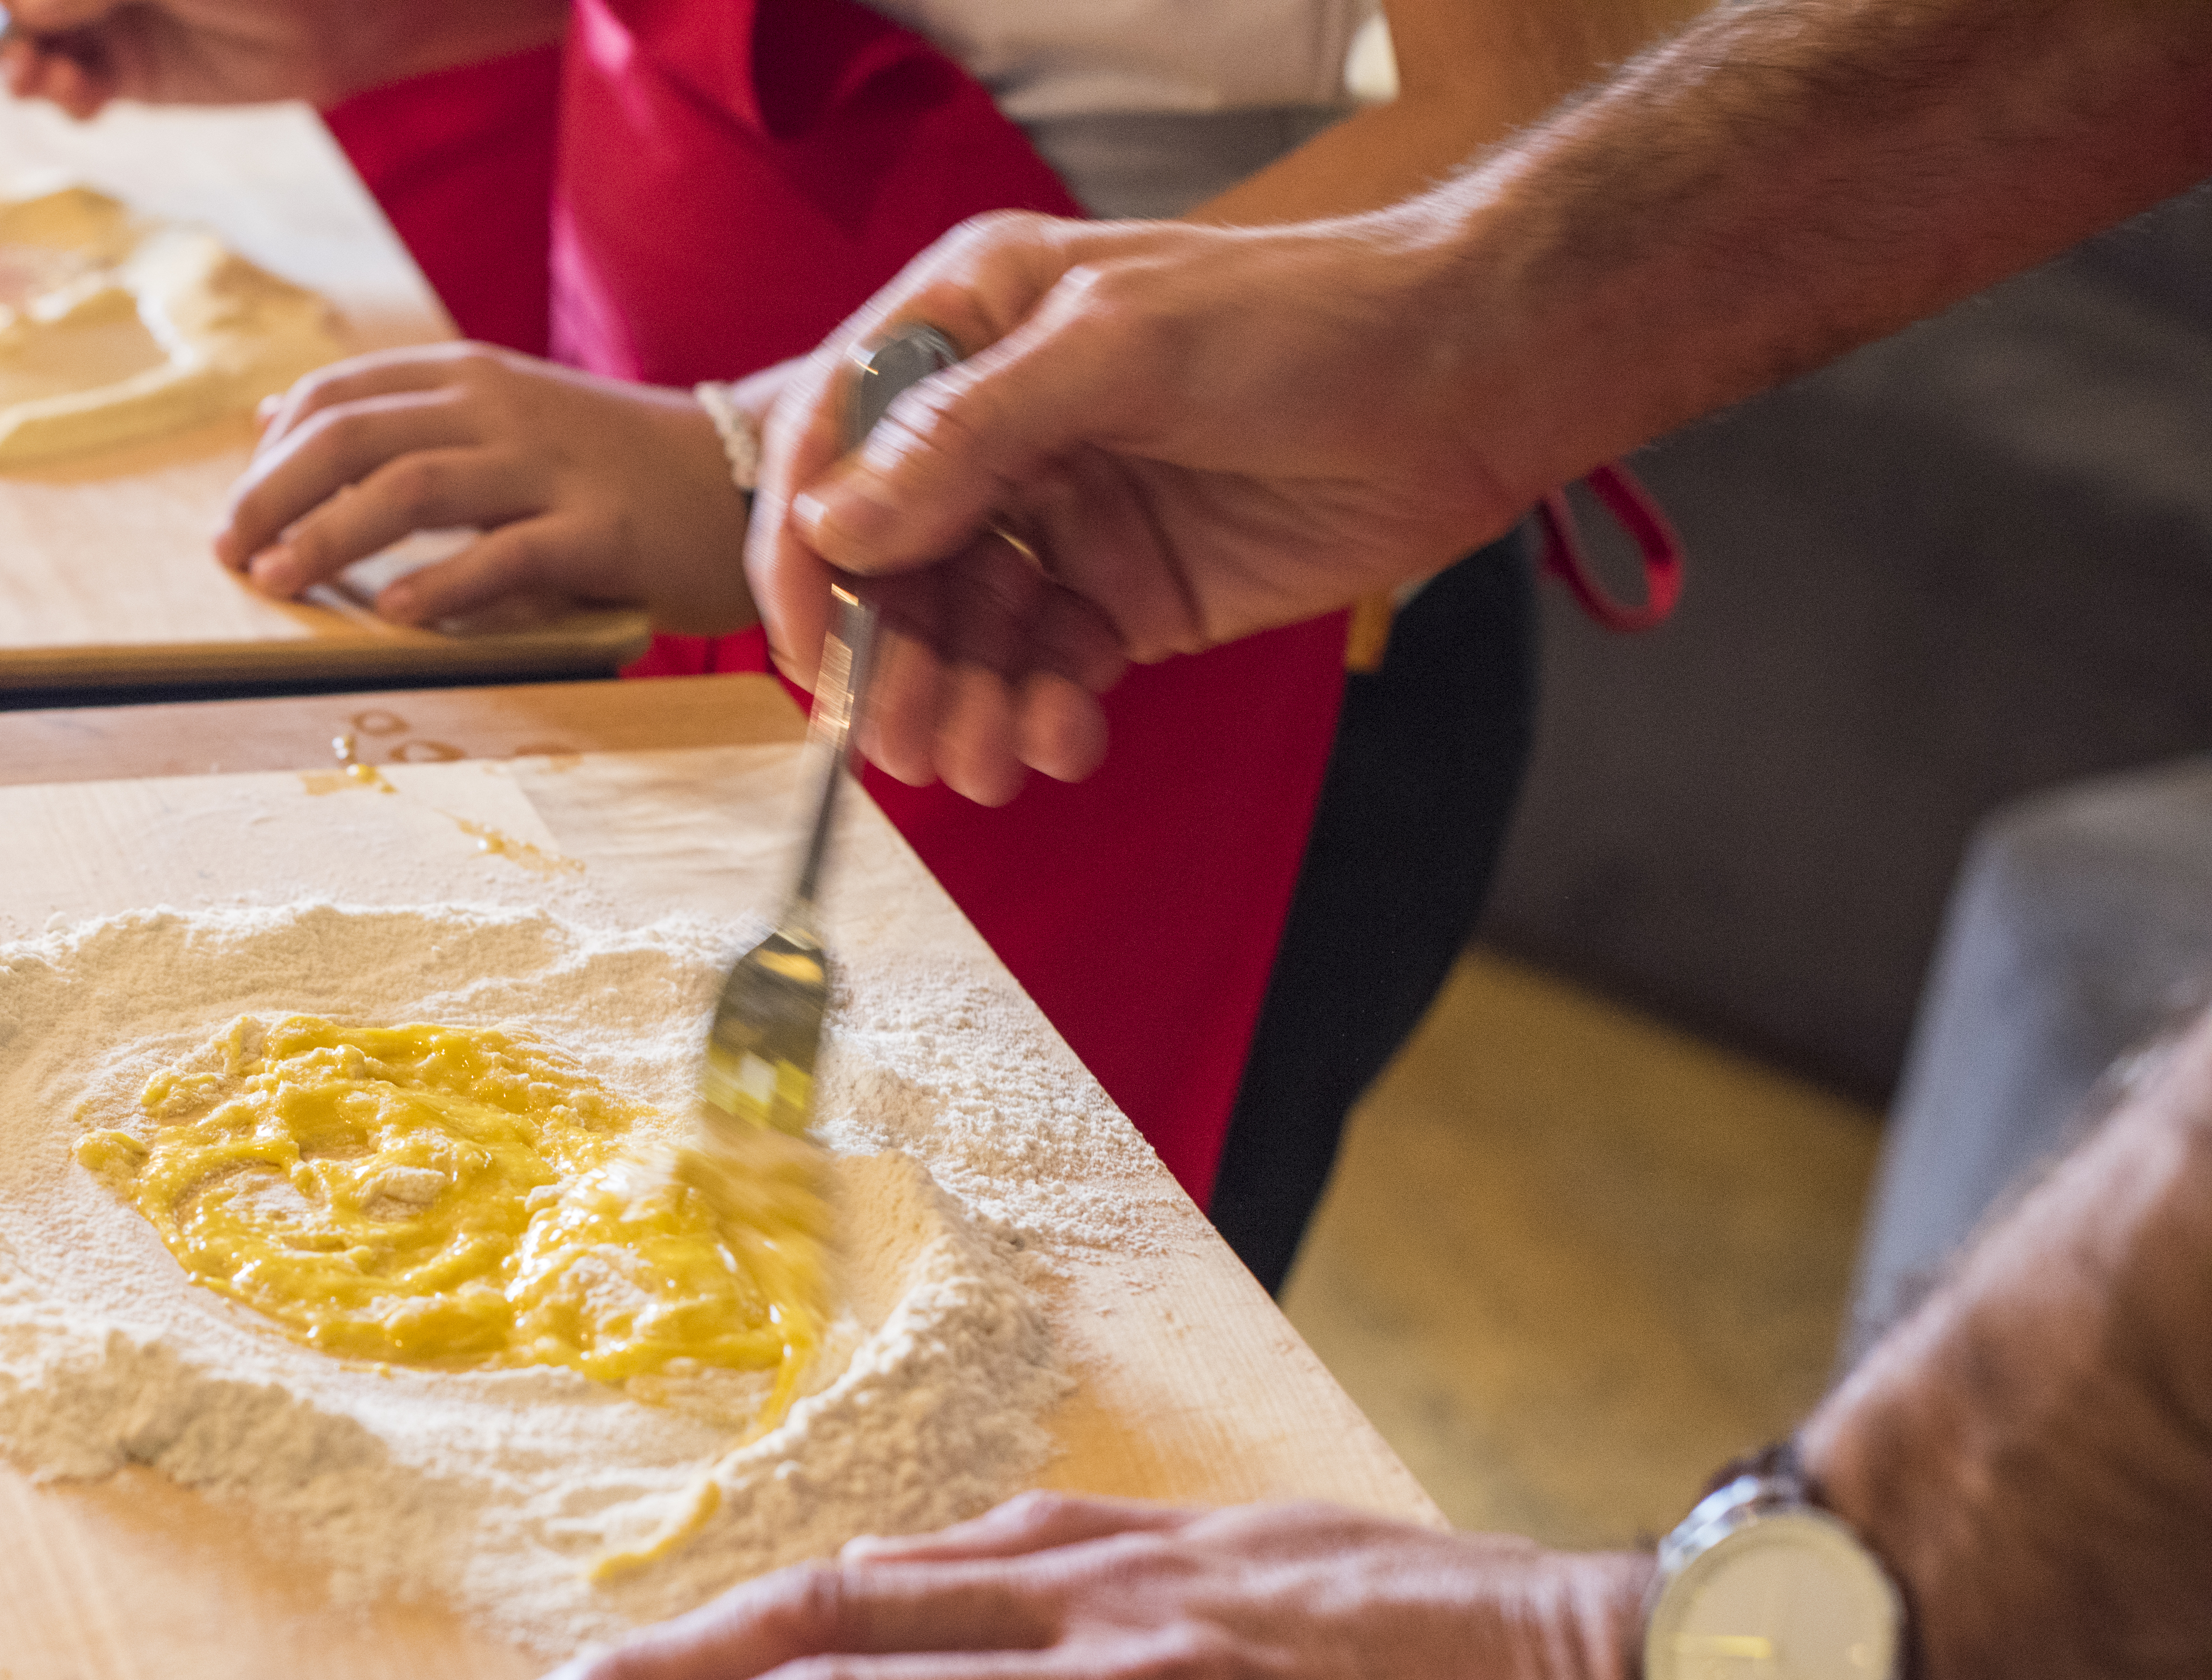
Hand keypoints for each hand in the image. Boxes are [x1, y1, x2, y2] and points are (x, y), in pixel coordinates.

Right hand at [0, 0, 564, 117]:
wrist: (343, 12)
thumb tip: (13, 10)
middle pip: (21, 1)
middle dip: (1, 26)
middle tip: (13, 52)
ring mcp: (109, 12)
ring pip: (34, 40)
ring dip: (23, 62)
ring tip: (39, 78)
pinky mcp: (131, 68)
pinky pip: (73, 83)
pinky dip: (63, 93)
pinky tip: (79, 96)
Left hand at [218, 345, 758, 631]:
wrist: (745, 478)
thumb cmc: (609, 465)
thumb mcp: (501, 416)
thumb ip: (401, 417)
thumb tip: (274, 418)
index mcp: (470, 377)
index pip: (340, 395)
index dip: (271, 454)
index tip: (234, 514)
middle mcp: (500, 408)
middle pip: (355, 436)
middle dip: (275, 496)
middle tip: (229, 555)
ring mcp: (550, 468)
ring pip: (411, 487)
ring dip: (329, 538)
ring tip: (276, 583)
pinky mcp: (599, 532)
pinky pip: (503, 554)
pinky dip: (439, 585)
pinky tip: (392, 616)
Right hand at [749, 210, 1546, 786]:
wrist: (1468, 382)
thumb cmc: (1304, 323)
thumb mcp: (1120, 348)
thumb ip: (970, 434)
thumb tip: (836, 524)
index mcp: (968, 329)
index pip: (833, 448)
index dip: (805, 555)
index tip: (811, 652)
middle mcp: (995, 431)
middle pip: (887, 568)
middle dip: (888, 663)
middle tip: (904, 742)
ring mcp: (1057, 521)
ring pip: (958, 639)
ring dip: (956, 709)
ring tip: (983, 763)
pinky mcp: (1120, 600)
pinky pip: (1039, 677)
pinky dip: (1034, 721)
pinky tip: (1059, 741)